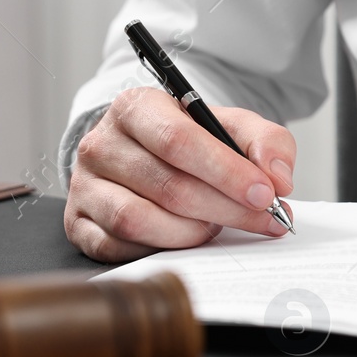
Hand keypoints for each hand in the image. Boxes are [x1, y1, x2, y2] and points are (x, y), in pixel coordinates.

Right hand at [65, 87, 295, 262]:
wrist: (143, 154)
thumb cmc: (189, 141)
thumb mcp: (232, 126)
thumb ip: (266, 142)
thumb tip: (277, 179)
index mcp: (135, 107)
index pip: (178, 141)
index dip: (226, 172)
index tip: (266, 193)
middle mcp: (101, 144)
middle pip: (167, 186)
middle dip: (225, 208)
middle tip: (263, 219)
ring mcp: (84, 186)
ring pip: (139, 220)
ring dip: (192, 232)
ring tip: (218, 225)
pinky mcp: (78, 223)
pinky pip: (118, 247)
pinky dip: (160, 248)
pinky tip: (186, 238)